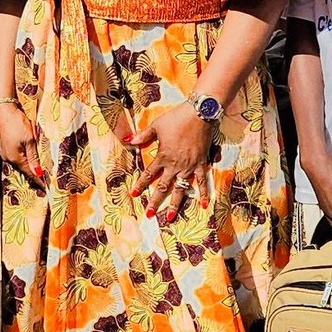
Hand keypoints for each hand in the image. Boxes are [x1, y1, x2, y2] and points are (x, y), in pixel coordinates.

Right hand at [0, 100, 39, 178]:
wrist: (2, 108)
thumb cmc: (16, 122)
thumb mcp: (29, 139)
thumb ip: (34, 156)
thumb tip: (38, 171)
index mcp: (14, 158)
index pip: (29, 173)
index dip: (38, 180)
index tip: (46, 186)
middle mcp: (8, 157)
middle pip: (24, 169)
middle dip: (34, 173)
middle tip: (46, 178)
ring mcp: (4, 152)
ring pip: (20, 162)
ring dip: (29, 164)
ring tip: (39, 168)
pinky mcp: (4, 145)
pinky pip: (16, 155)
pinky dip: (24, 157)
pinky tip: (30, 155)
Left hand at [130, 105, 210, 223]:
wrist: (200, 113)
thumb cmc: (177, 118)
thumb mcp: (157, 125)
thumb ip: (143, 135)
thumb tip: (127, 140)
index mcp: (163, 156)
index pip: (148, 174)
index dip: (140, 185)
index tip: (133, 194)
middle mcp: (175, 165)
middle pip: (163, 187)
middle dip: (155, 202)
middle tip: (149, 215)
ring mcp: (189, 166)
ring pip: (181, 189)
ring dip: (175, 204)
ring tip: (170, 217)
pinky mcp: (202, 164)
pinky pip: (202, 182)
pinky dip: (202, 194)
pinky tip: (203, 206)